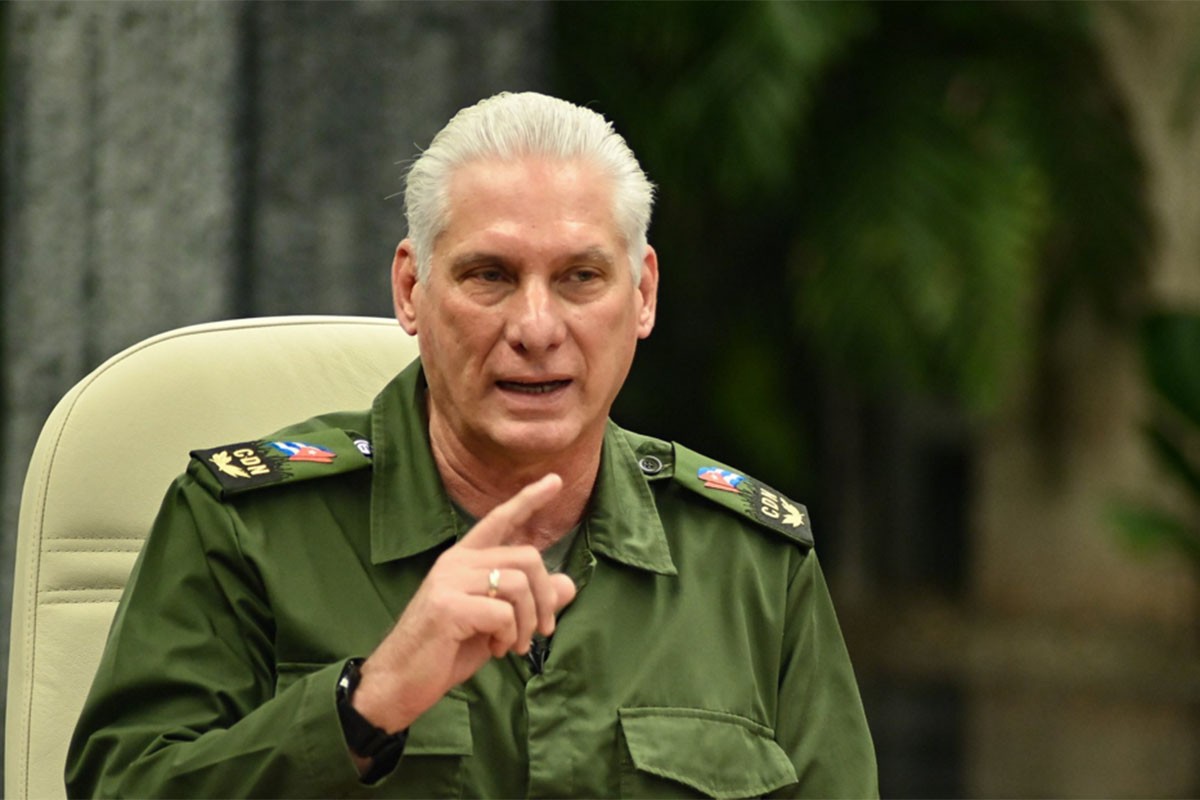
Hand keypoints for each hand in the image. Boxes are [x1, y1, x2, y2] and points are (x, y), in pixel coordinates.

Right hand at [350, 474, 577, 734]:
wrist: (399, 682)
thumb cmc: (445, 651)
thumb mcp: (495, 624)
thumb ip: (527, 602)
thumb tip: (568, 585)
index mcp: (464, 559)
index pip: (500, 519)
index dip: (529, 500)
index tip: (555, 481)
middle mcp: (456, 562)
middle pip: (528, 558)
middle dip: (546, 598)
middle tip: (541, 631)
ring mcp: (449, 581)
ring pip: (519, 585)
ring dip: (527, 623)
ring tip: (514, 645)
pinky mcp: (448, 606)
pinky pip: (503, 612)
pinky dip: (510, 636)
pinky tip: (495, 649)